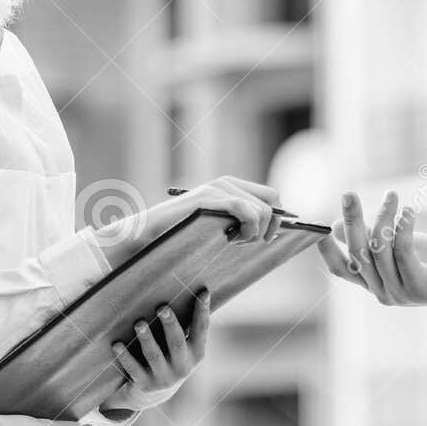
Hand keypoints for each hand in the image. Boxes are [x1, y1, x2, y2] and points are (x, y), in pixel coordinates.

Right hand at [96, 177, 279, 268]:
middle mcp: (227, 182)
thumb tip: (272, 233)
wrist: (149, 232)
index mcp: (230, 186)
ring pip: (262, 210)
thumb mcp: (216, 226)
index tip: (264, 238)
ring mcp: (218, 188)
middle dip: (268, 227)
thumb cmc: (181, 234)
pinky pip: (247, 211)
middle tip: (248, 242)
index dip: (276, 219)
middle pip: (273, 202)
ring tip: (232, 241)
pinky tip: (231, 239)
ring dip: (254, 232)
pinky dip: (248, 229)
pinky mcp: (210, 198)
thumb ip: (238, 223)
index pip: (272, 195)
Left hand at [105, 289, 210, 411]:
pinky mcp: (145, 385)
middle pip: (176, 342)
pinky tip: (117, 344)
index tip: (203, 291)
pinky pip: (133, 369)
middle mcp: (183, 367)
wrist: (155, 396)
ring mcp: (164, 378)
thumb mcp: (182, 346)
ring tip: (139, 323)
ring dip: (147, 338)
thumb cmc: (169, 357)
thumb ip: (184, 324)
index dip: (202, 311)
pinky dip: (125, 356)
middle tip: (161, 307)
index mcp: (196, 353)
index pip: (201, 329)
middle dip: (169, 324)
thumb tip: (179, 288)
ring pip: (154, 355)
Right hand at [316, 190, 426, 307]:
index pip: (341, 269)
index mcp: (373, 283)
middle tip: (348, 193)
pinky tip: (409, 211)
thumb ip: (369, 239)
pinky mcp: (419, 287)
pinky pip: (403, 251)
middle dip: (352, 220)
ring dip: (384, 216)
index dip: (326, 250)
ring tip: (392, 195)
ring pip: (380, 249)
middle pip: (357, 253)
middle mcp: (382, 292)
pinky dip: (403, 227)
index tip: (316, 228)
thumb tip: (335, 226)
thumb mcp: (396, 246)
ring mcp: (399, 293)